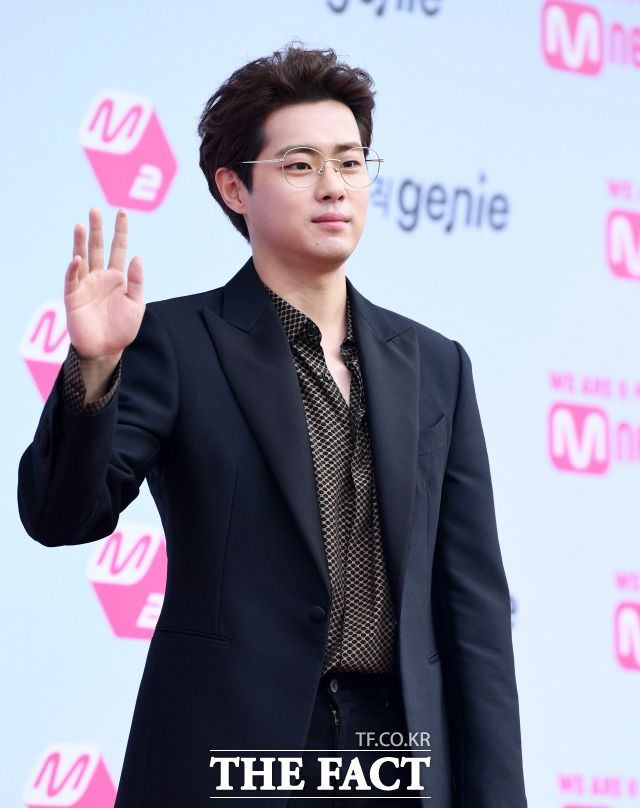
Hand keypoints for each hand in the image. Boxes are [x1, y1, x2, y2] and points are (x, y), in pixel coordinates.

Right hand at [64, 208, 144, 362]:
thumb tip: (137, 257)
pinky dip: (74, 269)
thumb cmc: (122, 328)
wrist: (106, 349)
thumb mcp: (136, 304)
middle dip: (97, 229)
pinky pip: (72, 280)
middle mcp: (99, 277)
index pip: (118, 249)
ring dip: (81, 242)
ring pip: (82, 258)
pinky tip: (77, 259)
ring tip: (81, 225)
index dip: (120, 231)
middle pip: (98, 248)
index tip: (122, 213)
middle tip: (95, 210)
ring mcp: (85, 285)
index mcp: (117, 277)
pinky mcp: (73, 297)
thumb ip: (137, 282)